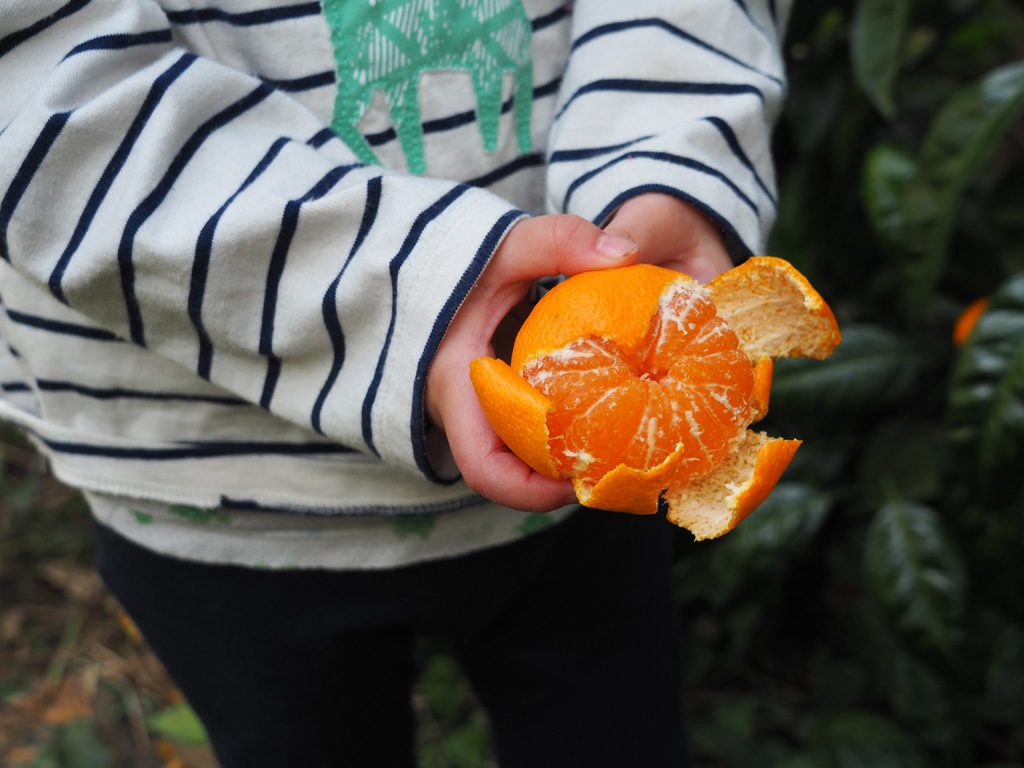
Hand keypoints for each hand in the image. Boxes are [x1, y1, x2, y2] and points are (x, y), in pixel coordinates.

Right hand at [426, 195, 731, 511]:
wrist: (434, 268)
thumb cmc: (464, 260)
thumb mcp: (506, 245)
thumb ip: (559, 240)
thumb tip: (625, 254)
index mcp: (455, 386)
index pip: (484, 468)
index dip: (531, 491)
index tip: (581, 481)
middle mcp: (464, 414)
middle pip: (512, 477)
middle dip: (563, 481)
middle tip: (621, 467)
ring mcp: (479, 414)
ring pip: (521, 462)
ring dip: (565, 463)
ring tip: (623, 449)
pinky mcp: (494, 406)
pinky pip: (526, 439)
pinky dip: (562, 437)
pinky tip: (608, 419)